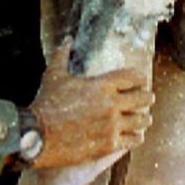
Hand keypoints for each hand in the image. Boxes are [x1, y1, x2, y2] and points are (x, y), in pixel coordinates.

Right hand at [25, 40, 154, 169]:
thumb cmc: (46, 104)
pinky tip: (133, 135)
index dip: (140, 78)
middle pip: (143, 98)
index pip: (134, 77)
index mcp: (102, 84)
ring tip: (143, 119)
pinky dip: (135, 137)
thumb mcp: (54, 75)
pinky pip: (133, 140)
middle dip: (146, 98)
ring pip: (142, 120)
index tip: (141, 81)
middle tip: (147, 99)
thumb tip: (66, 39)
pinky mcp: (109, 145)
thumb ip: (62, 55)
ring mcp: (112, 126)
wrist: (37, 136)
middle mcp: (112, 104)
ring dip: (143, 118)